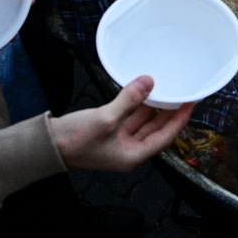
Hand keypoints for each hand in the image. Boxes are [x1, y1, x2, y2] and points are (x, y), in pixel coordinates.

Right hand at [51, 76, 193, 172]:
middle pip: (156, 129)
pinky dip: (136, 106)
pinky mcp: (107, 133)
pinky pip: (128, 118)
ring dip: (152, 107)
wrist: (45, 145)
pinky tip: (141, 92)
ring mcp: (118, 142)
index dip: (180, 119)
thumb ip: (129, 100)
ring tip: (165, 88)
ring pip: (142, 122)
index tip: (191, 102)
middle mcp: (128, 151)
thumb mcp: (106, 118)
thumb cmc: (74, 140)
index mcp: (133, 155)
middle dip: (169, 112)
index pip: (165, 136)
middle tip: (182, 93)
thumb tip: (149, 82)